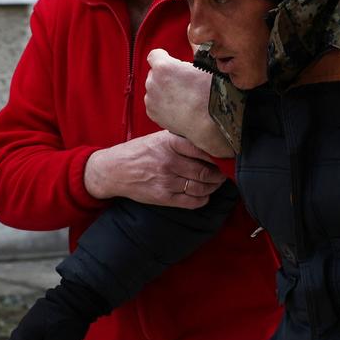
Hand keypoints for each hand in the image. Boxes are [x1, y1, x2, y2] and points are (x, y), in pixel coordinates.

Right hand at [83, 130, 225, 208]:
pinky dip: (203, 199)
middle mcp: (168, 161)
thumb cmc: (139, 152)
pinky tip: (204, 194)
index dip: (219, 155)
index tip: (226, 156)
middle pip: (206, 171)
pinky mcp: (163, 197)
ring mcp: (166, 181)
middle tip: (224, 172)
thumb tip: (210, 143)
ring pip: (201, 187)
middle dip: (219, 173)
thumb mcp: (158, 138)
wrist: (113, 170)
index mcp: (169, 142)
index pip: (203, 149)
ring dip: (213, 186)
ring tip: (216, 182)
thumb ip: (181, 140)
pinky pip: (192, 202)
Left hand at [144, 48, 233, 156]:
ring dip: (164, 90)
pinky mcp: (152, 113)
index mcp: (163, 67)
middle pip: (155, 72)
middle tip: (183, 82)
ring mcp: (150, 99)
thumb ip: (195, 49)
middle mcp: (152, 82)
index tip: (173, 62)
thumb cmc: (210, 94)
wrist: (208, 124)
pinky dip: (163, 104)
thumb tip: (195, 37)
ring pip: (155, 88)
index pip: (155, 55)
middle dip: (166, 75)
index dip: (164, 57)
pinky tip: (178, 107)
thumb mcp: (206, 66)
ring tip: (182, 97)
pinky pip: (155, 103)